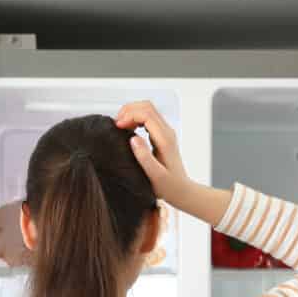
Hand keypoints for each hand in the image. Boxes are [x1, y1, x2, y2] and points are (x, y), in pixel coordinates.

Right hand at [116, 100, 231, 227]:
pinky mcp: (162, 135)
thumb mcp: (155, 175)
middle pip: (147, 106)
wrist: (181, 190)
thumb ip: (144, 157)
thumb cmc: (168, 186)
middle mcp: (167, 131)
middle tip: (116, 124)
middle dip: (129, 110)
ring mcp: (165, 132)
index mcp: (165, 139)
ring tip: (120, 126)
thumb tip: (134, 138)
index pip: (146, 114)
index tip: (117, 126)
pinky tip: (128, 130)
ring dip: (132, 113)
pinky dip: (135, 118)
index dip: (130, 115)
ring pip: (148, 110)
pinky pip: (148, 118)